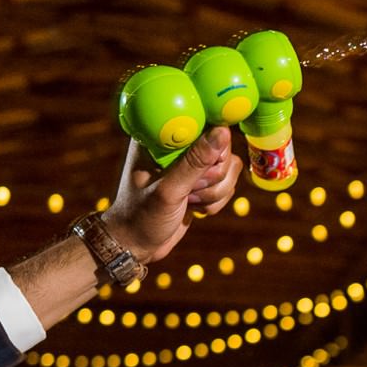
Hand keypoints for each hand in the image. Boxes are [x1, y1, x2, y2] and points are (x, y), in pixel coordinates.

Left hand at [103, 126, 238, 265]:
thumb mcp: (168, 190)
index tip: (202, 170)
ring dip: (215, 192)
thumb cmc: (142, 215)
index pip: (203, 123)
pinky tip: (194, 208)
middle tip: (190, 191)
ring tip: (189, 201)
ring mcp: (191, 164)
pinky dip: (216, 201)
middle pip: (223, 149)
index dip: (212, 147)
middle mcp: (178, 146)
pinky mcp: (201, 181)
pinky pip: (228, 184)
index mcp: (161, 137)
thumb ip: (196, 162)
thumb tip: (223, 131)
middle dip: (212, 177)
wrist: (136, 242)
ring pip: (230, 169)